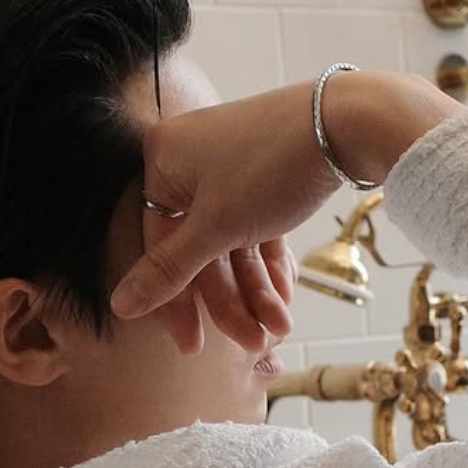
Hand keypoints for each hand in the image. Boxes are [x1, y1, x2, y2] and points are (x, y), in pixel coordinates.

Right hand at [110, 71, 459, 351]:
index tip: (193, 345)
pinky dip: (268, 264)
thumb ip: (168, 270)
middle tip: (252, 343)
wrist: (348, 123)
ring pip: (232, 243)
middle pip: (199, 249)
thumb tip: (120, 305)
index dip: (177, 301)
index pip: (158, 245)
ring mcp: (229, 165)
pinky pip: (255, 228)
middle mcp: (189, 160)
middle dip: (230, 301)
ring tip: (279, 328)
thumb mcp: (215, 227)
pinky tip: (284, 299)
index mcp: (162, 160)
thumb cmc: (270, 167)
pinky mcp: (264, 173)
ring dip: (255, 291)